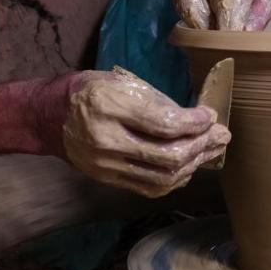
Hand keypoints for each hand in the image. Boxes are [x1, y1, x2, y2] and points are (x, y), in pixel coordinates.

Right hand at [56, 67, 229, 196]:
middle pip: (168, 155)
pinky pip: (150, 187)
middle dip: (202, 145)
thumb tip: (195, 119)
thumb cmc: (89, 91)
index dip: (195, 123)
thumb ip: (155, 101)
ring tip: (210, 151)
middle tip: (221, 135)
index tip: (211, 115)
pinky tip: (188, 167)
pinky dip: (175, 179)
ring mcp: (106, 165)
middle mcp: (106, 139)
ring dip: (193, 165)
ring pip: (162, 177)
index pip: (163, 123)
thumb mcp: (119, 82)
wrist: (49, 116)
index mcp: (108, 106)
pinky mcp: (107, 179)